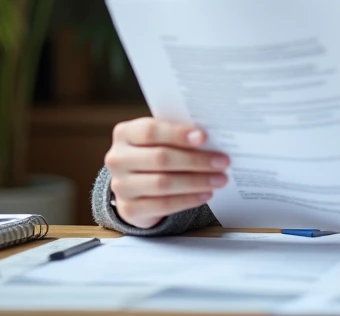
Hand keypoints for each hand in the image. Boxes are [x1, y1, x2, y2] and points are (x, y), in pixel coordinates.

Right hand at [104, 118, 229, 228]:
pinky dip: (188, 199)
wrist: (133, 185)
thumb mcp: (159, 139)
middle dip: (196, 160)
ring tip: (220, 179)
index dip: (178, 134)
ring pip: (163, 183)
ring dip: (196, 181)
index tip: (204, 138)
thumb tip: (211, 139)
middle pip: (160, 159)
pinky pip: (163, 205)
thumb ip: (176, 136)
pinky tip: (205, 194)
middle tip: (222, 162)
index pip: (150, 131)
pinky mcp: (129, 208)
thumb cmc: (153, 153)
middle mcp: (117, 158)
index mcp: (124, 133)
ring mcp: (120, 186)